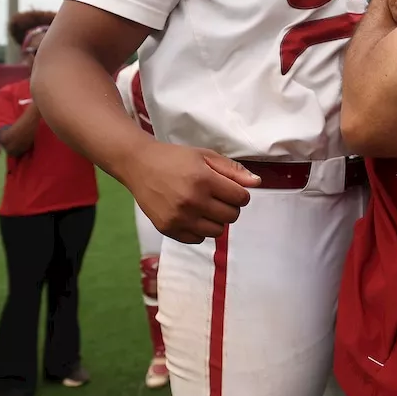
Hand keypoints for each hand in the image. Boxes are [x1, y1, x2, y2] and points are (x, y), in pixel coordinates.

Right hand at [122, 142, 261, 244]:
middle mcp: (192, 201)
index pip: (241, 198)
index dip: (240, 194)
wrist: (139, 165)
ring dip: (216, 220)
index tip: (231, 189)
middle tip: (218, 197)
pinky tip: (192, 215)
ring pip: (217, 231)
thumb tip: (257, 183)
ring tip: (205, 207)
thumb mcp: (205, 156)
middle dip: (230, 207)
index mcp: (204, 180)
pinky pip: (198, 239)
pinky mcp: (168, 229)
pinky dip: (200, 229)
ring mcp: (179, 218)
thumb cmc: (175, 158)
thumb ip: (232, 170)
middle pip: (231, 216)